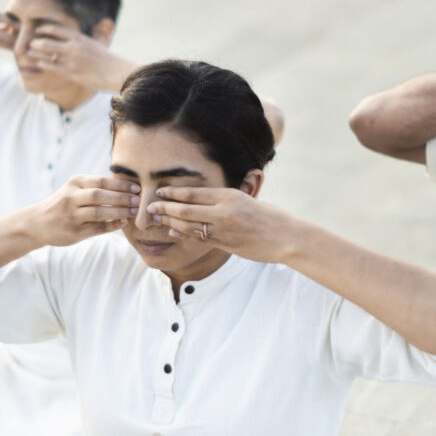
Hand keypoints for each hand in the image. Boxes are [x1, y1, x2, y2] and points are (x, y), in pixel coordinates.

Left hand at [25, 23, 133, 90]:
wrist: (115, 72)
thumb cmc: (107, 60)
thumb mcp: (96, 44)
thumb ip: (86, 38)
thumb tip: (81, 36)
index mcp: (79, 38)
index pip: (56, 29)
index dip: (44, 29)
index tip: (37, 30)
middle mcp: (73, 47)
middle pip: (47, 41)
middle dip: (35, 42)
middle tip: (29, 42)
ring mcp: (71, 60)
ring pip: (47, 54)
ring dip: (36, 53)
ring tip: (29, 53)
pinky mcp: (71, 72)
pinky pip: (52, 67)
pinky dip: (43, 64)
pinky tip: (38, 63)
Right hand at [28, 175, 139, 245]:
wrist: (38, 222)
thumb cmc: (63, 203)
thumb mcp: (74, 189)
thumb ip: (95, 187)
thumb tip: (127, 187)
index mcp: (74, 183)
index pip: (101, 181)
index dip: (121, 185)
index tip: (137, 188)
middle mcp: (71, 197)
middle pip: (100, 195)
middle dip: (122, 198)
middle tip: (138, 201)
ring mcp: (71, 215)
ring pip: (98, 212)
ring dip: (119, 212)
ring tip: (134, 212)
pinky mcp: (73, 231)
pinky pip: (97, 228)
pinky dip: (112, 225)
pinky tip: (122, 223)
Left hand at [146, 186, 296, 263]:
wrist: (286, 237)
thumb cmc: (270, 218)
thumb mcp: (248, 201)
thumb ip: (227, 201)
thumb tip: (208, 200)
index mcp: (229, 196)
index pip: (194, 192)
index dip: (174, 192)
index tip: (159, 191)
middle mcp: (223, 210)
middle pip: (186, 208)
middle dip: (165, 207)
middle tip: (149, 207)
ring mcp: (223, 228)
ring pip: (189, 224)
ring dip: (170, 222)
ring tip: (156, 219)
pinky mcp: (225, 244)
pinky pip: (199, 238)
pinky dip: (183, 234)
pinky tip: (172, 232)